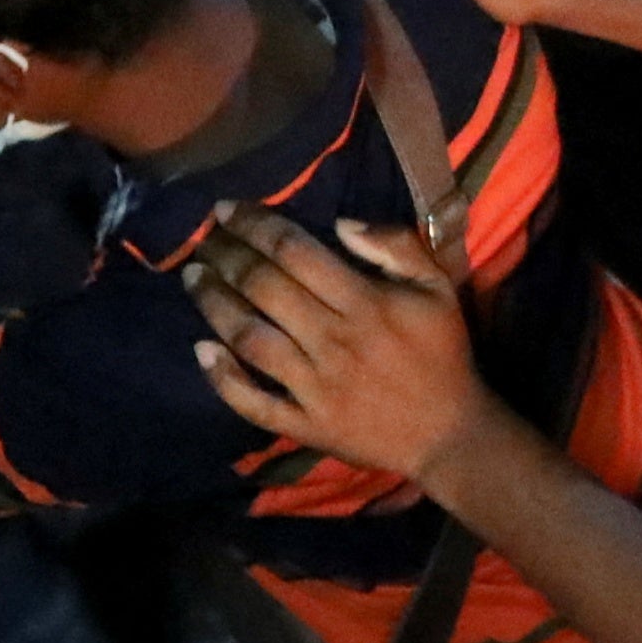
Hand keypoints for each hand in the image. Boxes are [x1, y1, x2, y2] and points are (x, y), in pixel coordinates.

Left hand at [184, 200, 503, 480]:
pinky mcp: (304, 423)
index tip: (226, 209)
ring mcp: (313, 385)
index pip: (295, 251)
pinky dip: (222, 377)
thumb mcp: (439, 290)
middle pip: (262, 287)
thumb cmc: (443, 355)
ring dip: (213, 302)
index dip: (255, 225)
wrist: (448, 434)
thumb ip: (399, 247)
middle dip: (226, 255)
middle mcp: (332, 340)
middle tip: (204, 238)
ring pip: (248, 337)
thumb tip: (342, 223)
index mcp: (366, 303)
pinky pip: (252, 401)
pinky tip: (200, 350)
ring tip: (193, 277)